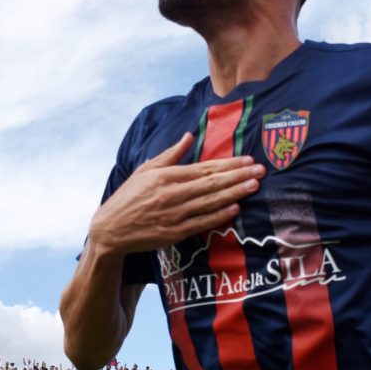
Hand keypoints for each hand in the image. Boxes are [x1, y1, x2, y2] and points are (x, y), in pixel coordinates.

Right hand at [89, 132, 264, 256]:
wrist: (110, 229)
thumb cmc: (128, 197)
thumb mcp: (145, 170)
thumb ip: (170, 154)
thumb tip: (188, 136)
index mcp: (166, 176)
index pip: (204, 168)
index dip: (228, 164)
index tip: (248, 160)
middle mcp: (172, 194)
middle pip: (212, 184)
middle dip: (238, 177)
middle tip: (260, 171)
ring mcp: (174, 215)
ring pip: (210, 202)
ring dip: (234, 194)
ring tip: (253, 186)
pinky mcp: (174, 233)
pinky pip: (201, 223)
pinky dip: (219, 216)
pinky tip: (235, 208)